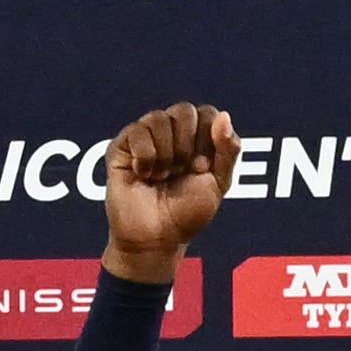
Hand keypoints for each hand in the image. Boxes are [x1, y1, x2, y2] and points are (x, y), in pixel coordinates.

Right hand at [101, 101, 235, 280]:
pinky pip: (137, 131)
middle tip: (182, 172)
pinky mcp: (122, 146)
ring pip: (158, 119)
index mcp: (197, 137)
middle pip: (184, 111)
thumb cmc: (187, 214)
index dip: (208, 139)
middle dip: (187, 145)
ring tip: (162, 177)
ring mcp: (145, 137)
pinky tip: (144, 175)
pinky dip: (146, 157)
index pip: (207, 113)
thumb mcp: (219, 184)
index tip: (202, 168)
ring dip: (166, 155)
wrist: (157, 239)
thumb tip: (224, 116)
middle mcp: (171, 132)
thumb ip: (229, 150)